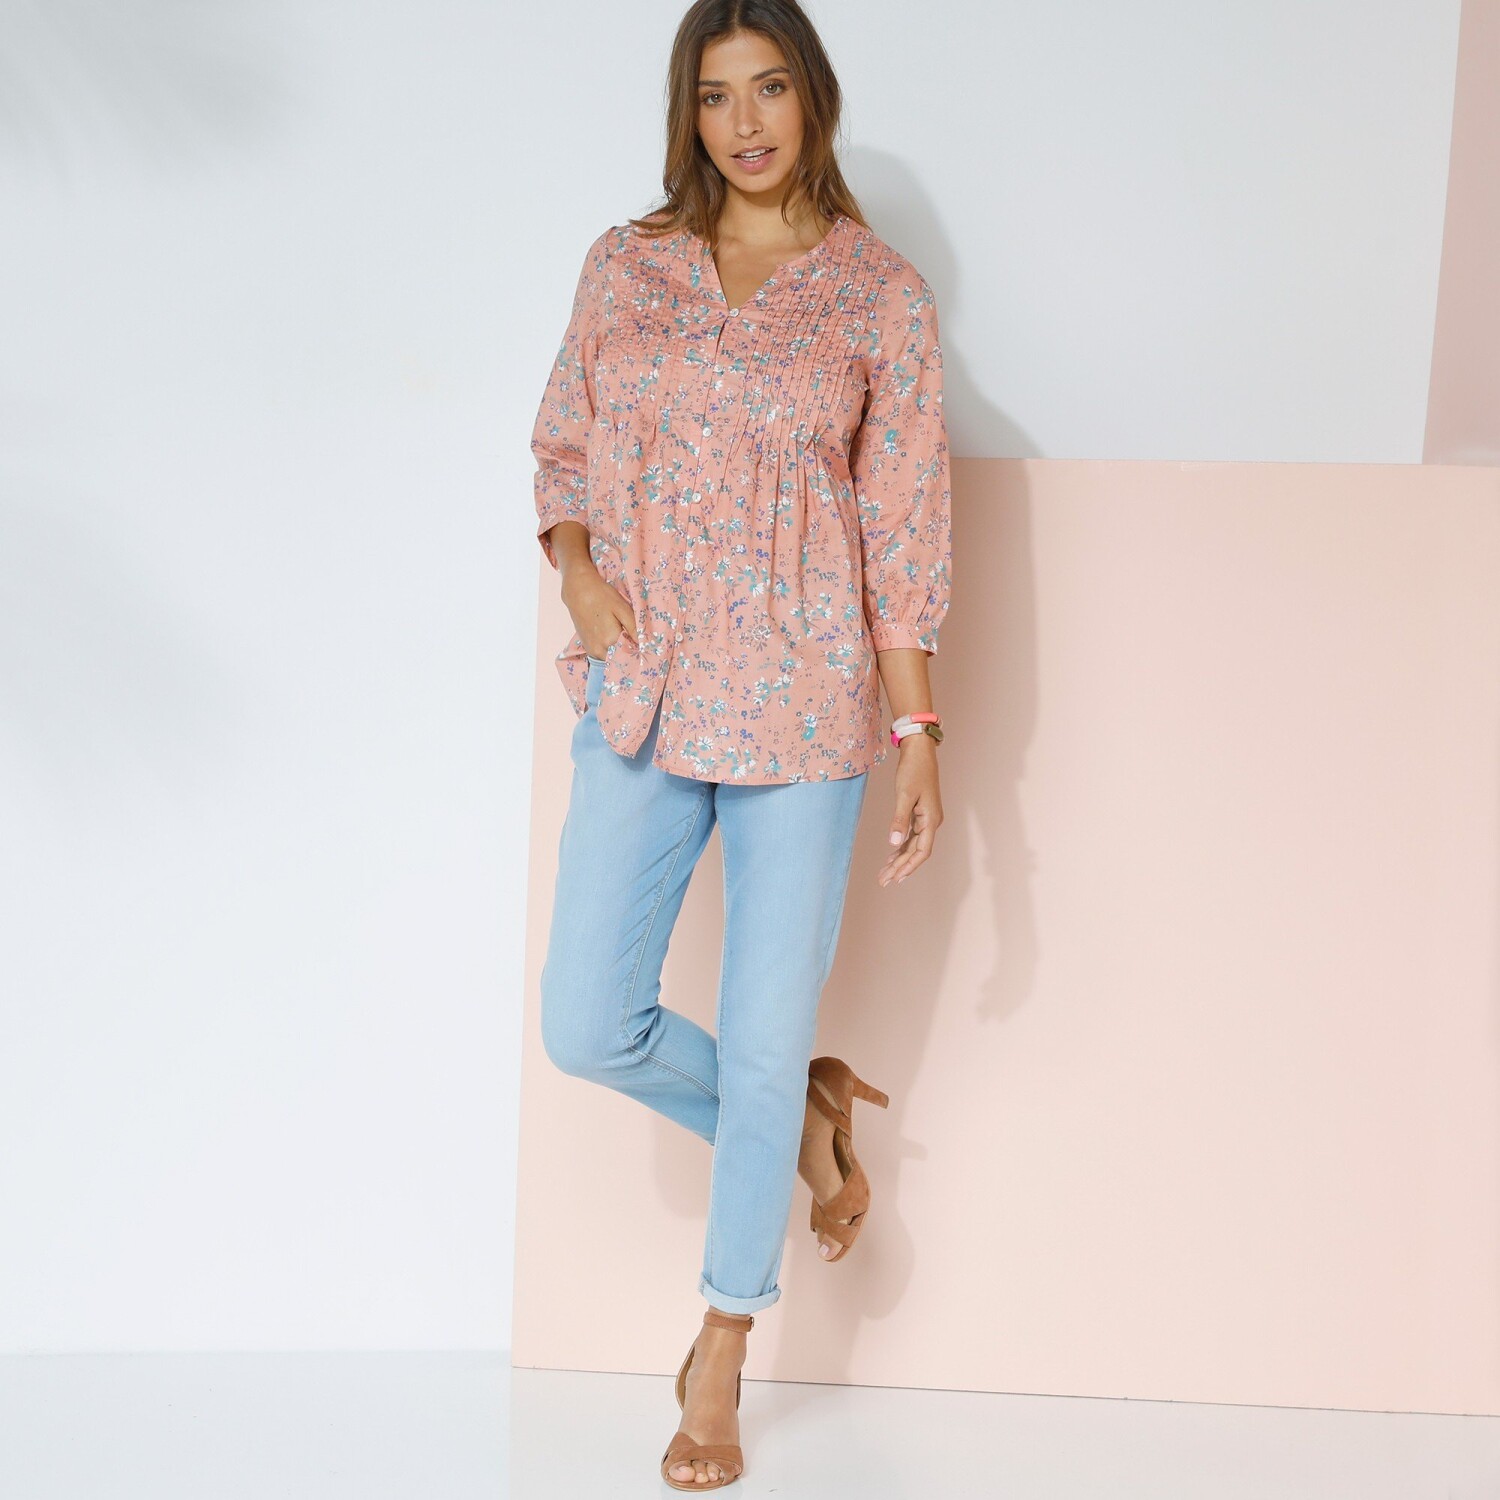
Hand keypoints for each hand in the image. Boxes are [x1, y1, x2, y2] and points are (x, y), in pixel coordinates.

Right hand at [561, 563, 636, 658]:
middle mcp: (599, 651)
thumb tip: (645, 646)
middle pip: (619, 659)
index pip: (629, 656)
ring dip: (619, 651)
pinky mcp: (587, 647)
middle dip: (628, 652)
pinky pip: (603, 655)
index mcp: (610, 641)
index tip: (644, 645)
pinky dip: (610, 649)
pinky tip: (613, 636)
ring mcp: (591, 650)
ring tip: (623, 635)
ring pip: (611, 658)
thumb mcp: (623, 609)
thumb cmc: (602, 596)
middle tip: (634, 637)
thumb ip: (634, 630)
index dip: (638, 651)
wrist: (578, 590)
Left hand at [878, 736, 942, 886]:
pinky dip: (901, 847)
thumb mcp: (904, 795)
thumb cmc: (913, 770)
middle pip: (916, 851)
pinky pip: (911, 836)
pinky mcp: (920, 813)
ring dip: (899, 859)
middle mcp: (931, 822)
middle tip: (883, 880)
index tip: (896, 878)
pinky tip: (891, 855)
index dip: (909, 866)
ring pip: (913, 845)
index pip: (922, 851)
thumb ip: (899, 820)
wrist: (919, 751)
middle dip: (900, 867)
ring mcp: (926, 818)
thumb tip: (894, 843)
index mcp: (931, 819)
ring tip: (885, 873)